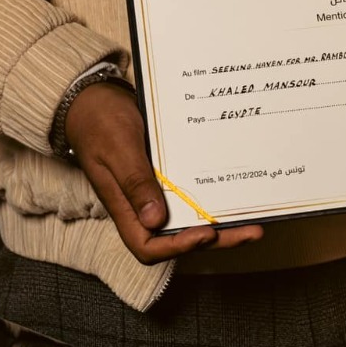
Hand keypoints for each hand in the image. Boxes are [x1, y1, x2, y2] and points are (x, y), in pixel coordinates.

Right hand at [65, 81, 262, 263]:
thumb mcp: (117, 148)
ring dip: (219, 223)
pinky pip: (189, 194)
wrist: (92, 99)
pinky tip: (233, 190)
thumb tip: (156, 220)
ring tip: (253, 219)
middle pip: (177, 238)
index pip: (148, 246)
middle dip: (215, 240)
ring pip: (187, 219)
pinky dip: (210, 196)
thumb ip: (134, 181)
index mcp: (123, 206)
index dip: (178, 247)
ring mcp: (153, 191)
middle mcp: (140, 205)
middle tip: (251, 232)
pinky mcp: (164, 176)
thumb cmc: (99, 121)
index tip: (206, 233)